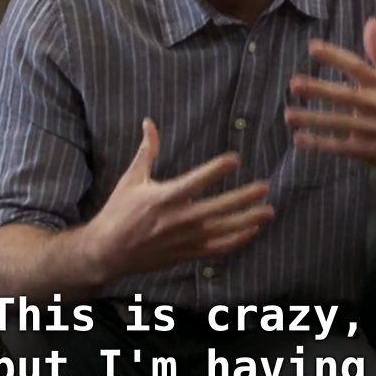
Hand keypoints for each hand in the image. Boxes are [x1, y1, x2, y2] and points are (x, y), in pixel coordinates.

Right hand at [84, 118, 273, 280]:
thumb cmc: (119, 212)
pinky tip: (252, 230)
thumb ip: (146, 151)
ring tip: (268, 210)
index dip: (216, 170)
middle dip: (243, 197)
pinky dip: (236, 241)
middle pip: (217, 208)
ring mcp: (183, 239)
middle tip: (265, 187)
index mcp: (163, 198)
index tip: (235, 158)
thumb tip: (149, 121)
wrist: (106, 251)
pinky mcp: (186, 253)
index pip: (195, 181)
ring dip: (247, 220)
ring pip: (222, 230)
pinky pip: (216, 248)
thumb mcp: (131, 179)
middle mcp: (177, 220)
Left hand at [285, 17, 375, 171]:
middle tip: (293, 83)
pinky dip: (321, 144)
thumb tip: (370, 21)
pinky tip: (300, 139)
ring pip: (339, 123)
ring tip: (288, 114)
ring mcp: (373, 129)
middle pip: (344, 96)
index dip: (335, 56)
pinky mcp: (369, 150)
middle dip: (319, 89)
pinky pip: (342, 146)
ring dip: (313, 119)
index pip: (356, 66)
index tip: (312, 47)